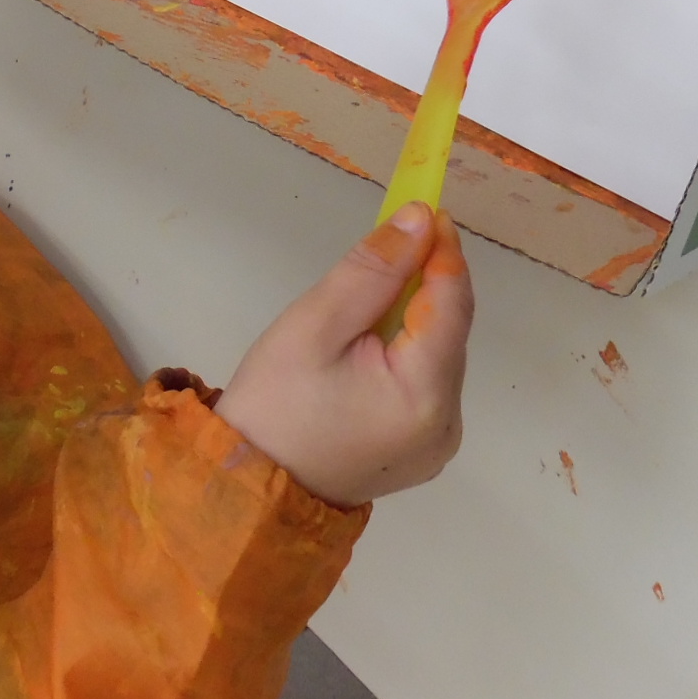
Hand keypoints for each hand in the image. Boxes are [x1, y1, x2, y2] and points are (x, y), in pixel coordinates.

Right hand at [216, 203, 473, 507]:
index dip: (441, 250)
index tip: (424, 208)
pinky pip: (426, 383)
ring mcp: (437, 443)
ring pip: (439, 354)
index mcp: (427, 396)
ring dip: (414, 317)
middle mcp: (447, 424)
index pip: (452, 303)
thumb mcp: (314, 325)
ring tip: (366, 300)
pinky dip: (406, 352)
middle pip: (449, 330)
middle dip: (423, 283)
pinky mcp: (421, 451)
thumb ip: (372, 271)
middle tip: (389, 244)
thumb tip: (421, 221)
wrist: (245, 490)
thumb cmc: (273, 406)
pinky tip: (369, 344)